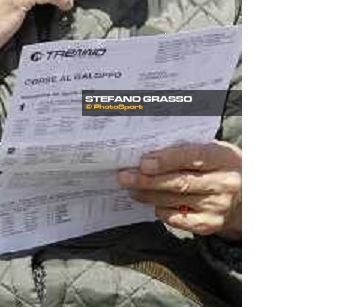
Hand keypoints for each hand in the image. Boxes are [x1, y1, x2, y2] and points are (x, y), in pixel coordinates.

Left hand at [117, 141, 241, 239]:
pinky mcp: (210, 225)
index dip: (167, 160)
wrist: (250, 196)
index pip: (193, 157)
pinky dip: (161, 210)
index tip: (144, 162)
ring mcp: (218, 207)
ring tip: (131, 187)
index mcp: (224, 158)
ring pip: (175, 201)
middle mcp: (224, 184)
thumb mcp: (214, 150)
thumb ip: (188, 148)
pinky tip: (152, 202)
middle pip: (180, 183)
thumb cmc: (221, 165)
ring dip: (148, 195)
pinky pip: (178, 219)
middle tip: (125, 176)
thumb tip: (149, 148)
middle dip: (148, 180)